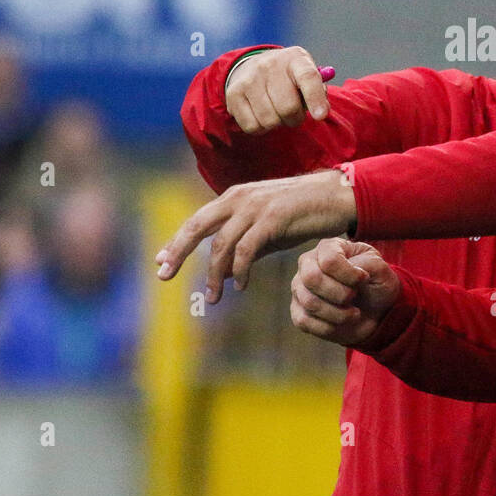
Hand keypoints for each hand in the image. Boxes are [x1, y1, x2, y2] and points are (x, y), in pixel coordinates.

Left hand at [154, 170, 355, 302]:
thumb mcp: (266, 231)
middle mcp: (239, 198)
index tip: (160, 262)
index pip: (197, 221)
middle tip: (163, 274)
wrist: (335, 197)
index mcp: (234, 198)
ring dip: (214, 273)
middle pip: (198, 226)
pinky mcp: (273, 218)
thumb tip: (218, 274)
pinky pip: (247, 249)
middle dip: (178, 251)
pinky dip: (240, 270)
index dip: (177, 242)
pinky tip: (240, 286)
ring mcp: (255, 207)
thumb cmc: (301, 213)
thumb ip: (241, 248)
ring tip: (213, 297)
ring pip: (222, 243)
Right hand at [226, 47, 332, 132]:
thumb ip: (317, 91)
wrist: (252, 66)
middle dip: (295, 119)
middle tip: (294, 114)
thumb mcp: (305, 75)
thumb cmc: (288, 77)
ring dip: (278, 124)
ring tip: (277, 112)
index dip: (315, 98)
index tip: (321, 116)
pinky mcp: (234, 94)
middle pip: (288, 108)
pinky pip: (252, 126)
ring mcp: (250, 79)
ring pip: (270, 120)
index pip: (308, 77)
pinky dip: (261, 128)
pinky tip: (262, 115)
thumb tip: (320, 111)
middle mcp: (270, 65)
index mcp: (295, 58)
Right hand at [290, 238, 400, 346]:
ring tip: (354, 313)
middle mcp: (308, 263)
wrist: (375, 310)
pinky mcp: (298, 310)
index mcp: (329, 247)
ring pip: (310, 302)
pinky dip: (328, 327)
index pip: (330, 260)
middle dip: (340, 294)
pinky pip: (304, 321)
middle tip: (355, 297)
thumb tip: (354, 271)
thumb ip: (370, 264)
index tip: (365, 280)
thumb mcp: (382, 270)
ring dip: (338, 313)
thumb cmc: (376, 284)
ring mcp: (300, 287)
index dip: (349, 275)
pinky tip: (342, 322)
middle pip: (312, 278)